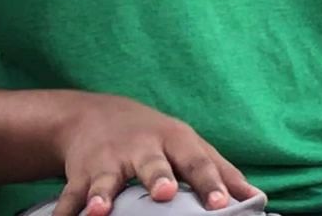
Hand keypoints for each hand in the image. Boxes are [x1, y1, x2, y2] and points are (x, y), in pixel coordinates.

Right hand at [50, 94, 260, 215]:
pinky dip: (65, 209)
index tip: (223, 203)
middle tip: (165, 193)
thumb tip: (256, 198)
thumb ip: (221, 172)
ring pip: (105, 178)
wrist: (95, 115)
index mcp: (176, 142)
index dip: (211, 183)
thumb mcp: (190, 147)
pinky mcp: (80, 172)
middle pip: (153, 164)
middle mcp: (143, 148)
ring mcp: (109, 160)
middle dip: (158, 178)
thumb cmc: (157, 139)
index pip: (198, 163)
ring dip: (103, 194)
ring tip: (100, 211)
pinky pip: (70, 194)